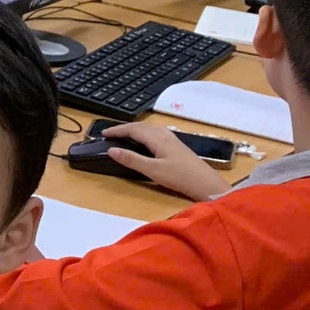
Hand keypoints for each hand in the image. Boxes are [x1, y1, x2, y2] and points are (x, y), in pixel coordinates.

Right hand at [102, 122, 227, 201]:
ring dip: (135, 130)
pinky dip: (144, 134)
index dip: (117, 130)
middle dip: (125, 128)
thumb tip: (112, 150)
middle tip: (111, 134)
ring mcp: (172, 139)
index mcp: (157, 138)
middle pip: (141, 126)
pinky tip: (145, 140)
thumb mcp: (152, 170)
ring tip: (124, 135)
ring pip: (149, 129)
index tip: (103, 133)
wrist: (205, 183)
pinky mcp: (176, 146)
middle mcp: (165, 135)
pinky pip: (156, 133)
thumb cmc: (179, 177)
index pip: (133, 129)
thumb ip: (132, 159)